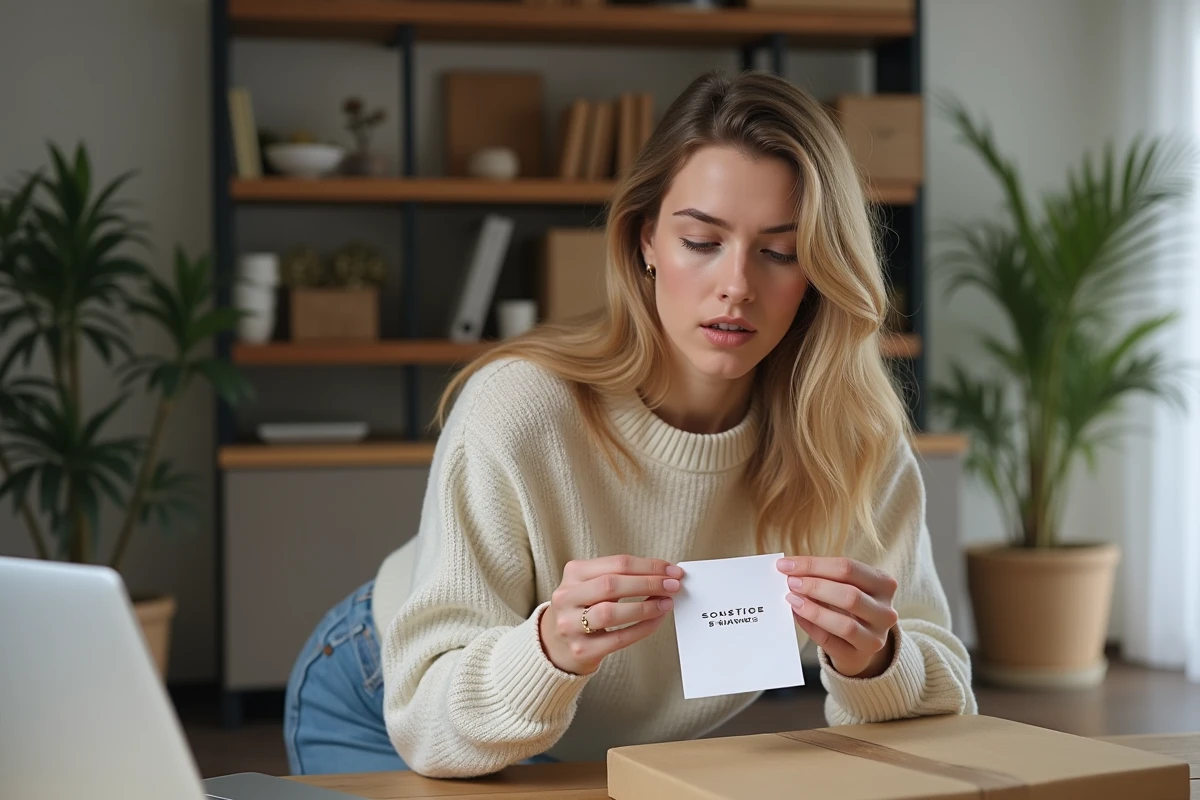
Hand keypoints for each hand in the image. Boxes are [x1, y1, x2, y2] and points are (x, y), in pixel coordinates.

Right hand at [539, 555, 681, 675]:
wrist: (554, 644)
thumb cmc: (582, 608)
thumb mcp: (591, 584)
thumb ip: (621, 577)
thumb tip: (664, 574)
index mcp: (573, 573)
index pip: (617, 563)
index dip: (648, 566)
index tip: (671, 569)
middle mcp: (567, 597)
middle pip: (612, 584)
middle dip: (649, 583)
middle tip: (673, 585)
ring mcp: (571, 625)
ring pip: (611, 612)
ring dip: (645, 607)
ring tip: (666, 603)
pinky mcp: (581, 650)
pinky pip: (618, 638)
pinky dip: (642, 628)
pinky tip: (656, 621)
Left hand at [776, 556, 898, 678]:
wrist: (860, 643)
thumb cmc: (849, 606)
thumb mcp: (845, 585)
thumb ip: (823, 576)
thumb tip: (789, 569)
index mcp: (884, 584)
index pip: (848, 568)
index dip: (814, 565)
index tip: (786, 565)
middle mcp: (885, 612)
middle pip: (850, 595)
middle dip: (814, 586)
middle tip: (790, 582)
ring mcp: (875, 637)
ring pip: (845, 624)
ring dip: (813, 609)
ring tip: (792, 599)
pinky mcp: (858, 657)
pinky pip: (830, 641)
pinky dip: (810, 626)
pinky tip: (797, 615)